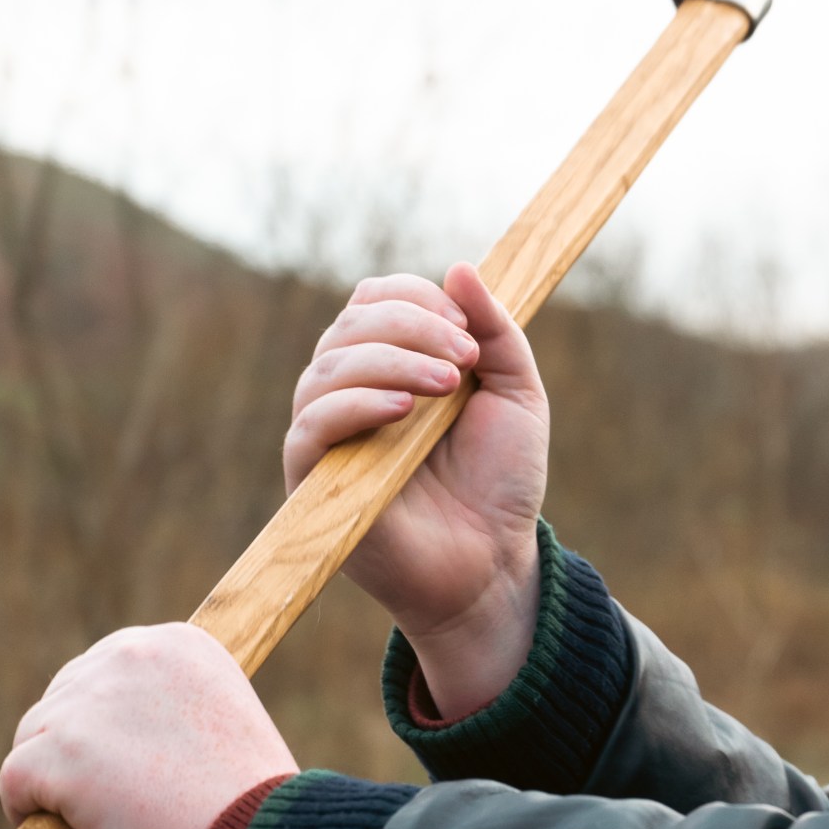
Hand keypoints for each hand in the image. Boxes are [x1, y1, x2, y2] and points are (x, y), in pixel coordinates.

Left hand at [0, 626, 297, 828]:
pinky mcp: (56, 753)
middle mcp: (131, 655)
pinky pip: (14, 782)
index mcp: (179, 643)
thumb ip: (170, 710)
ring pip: (33, 740)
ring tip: (107, 820)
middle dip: (77, 747)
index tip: (133, 759)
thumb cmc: (249, 806)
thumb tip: (117, 733)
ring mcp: (89, 704)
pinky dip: (31, 814)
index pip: (108, 670)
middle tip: (118, 797)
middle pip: (63, 699)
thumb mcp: (220, 727)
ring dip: (56, 781)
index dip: (112, 721)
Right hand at [286, 262, 548, 714]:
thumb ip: (498, 334)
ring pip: (329, 365)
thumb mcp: (517, 397)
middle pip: (351, 322)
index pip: (376, 299)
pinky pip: (311, 423)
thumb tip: (461, 267)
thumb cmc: (500, 483)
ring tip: (445, 388)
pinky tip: (403, 411)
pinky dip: (355, 405)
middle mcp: (351, 389)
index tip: (469, 333)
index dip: (418, 299)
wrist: (492, 562)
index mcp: (392, 363)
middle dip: (411, 326)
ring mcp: (328, 432)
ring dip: (391, 361)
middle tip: (463, 359)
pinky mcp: (313, 477)